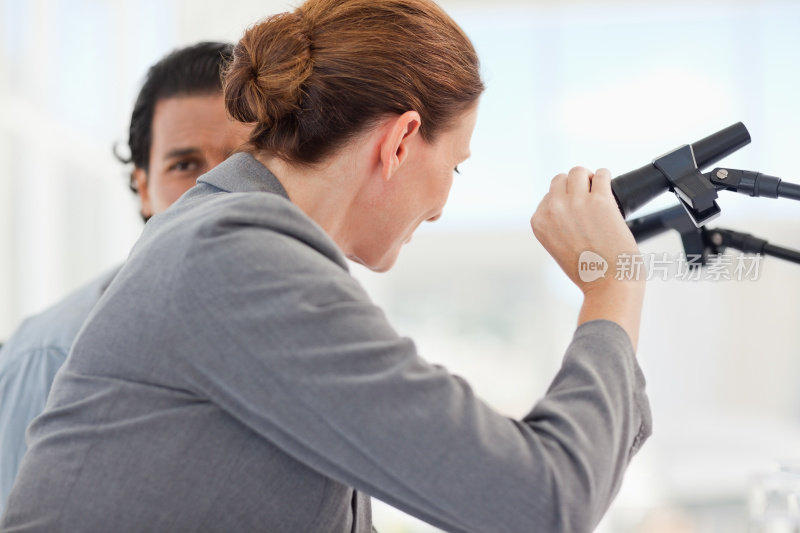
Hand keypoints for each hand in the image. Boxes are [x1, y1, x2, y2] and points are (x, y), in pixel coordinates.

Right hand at [531, 166, 640, 293]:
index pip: (548, 196)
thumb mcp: (557, 247)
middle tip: (588, 199)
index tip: (575, 211)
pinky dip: (606, 178)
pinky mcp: (600, 200)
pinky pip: (602, 174)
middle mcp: (554, 209)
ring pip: (578, 171)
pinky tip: (609, 189)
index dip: (564, 201)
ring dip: (589, 179)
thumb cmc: (588, 270)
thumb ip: (556, 225)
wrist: (609, 283)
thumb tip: (567, 203)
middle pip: (561, 179)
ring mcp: (577, 203)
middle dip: (575, 186)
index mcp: (539, 222)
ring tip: (598, 192)